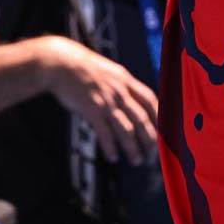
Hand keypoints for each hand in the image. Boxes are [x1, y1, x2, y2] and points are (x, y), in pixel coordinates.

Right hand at [43, 36, 158, 165]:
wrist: (60, 62)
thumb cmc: (82, 68)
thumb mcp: (109, 71)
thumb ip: (121, 85)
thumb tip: (132, 99)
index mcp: (125, 80)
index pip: (150, 100)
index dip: (159, 117)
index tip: (164, 131)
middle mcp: (119, 91)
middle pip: (141, 118)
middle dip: (150, 139)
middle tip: (153, 155)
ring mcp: (106, 101)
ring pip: (126, 129)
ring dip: (133, 147)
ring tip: (137, 160)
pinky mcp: (91, 109)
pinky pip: (105, 132)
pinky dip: (110, 146)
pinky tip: (113, 156)